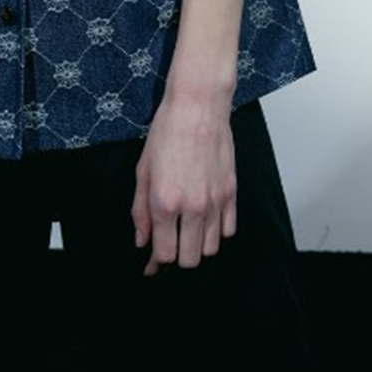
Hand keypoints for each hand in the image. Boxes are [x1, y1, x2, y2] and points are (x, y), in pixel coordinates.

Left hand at [131, 92, 237, 275]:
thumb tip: (142, 240)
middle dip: (175, 258)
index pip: (164, 254)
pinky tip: (204, 222)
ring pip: (210, 250)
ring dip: (196, 247)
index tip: (151, 265)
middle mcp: (193, 207)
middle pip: (189, 259)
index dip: (155, 264)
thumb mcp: (142, 170)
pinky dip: (216, 234)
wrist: (198, 106)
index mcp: (165, 202)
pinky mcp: (232, 193)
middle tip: (168, 247)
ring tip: (186, 233)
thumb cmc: (168, 131)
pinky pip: (228, 231)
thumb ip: (140, 210)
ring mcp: (215, 201)